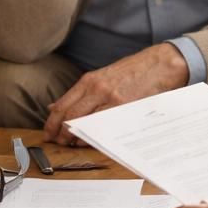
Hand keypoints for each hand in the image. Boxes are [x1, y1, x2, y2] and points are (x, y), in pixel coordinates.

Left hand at [42, 43, 189, 145]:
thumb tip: (55, 107)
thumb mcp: (102, 77)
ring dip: (75, 136)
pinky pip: (105, 125)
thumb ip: (80, 93)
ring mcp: (111, 98)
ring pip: (85, 121)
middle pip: (70, 115)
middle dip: (60, 132)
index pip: (62, 104)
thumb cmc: (132, 72)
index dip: (51, 122)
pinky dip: (94, 135)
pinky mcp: (125, 107)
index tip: (48, 133)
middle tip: (57, 142)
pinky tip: (90, 140)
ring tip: (71, 143)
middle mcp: (96, 88)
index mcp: (89, 81)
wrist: (159, 64)